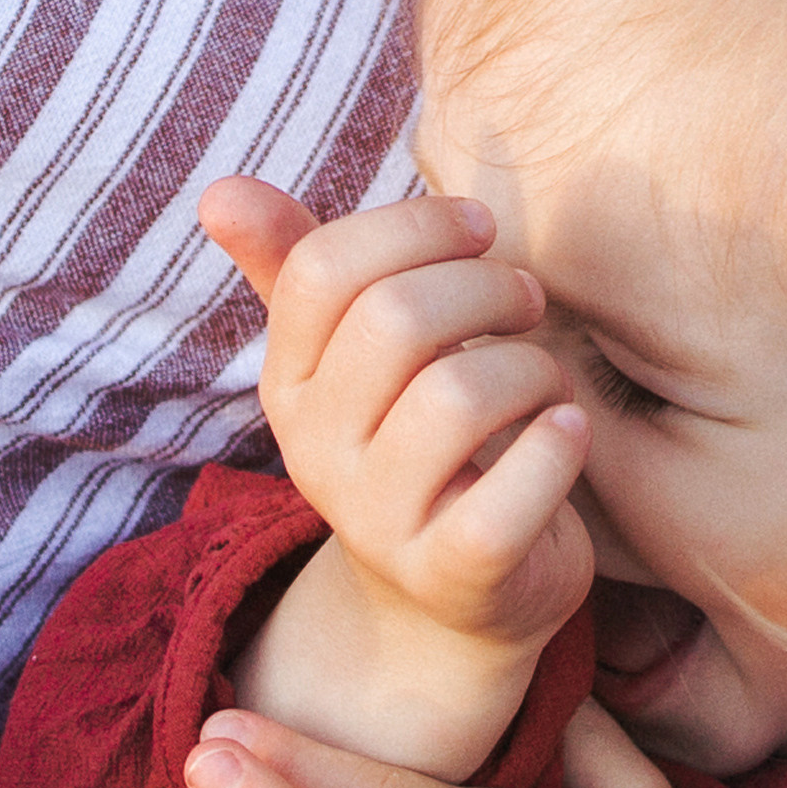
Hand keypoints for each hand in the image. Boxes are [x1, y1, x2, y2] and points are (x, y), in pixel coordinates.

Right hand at [199, 175, 593, 775]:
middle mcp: (317, 454)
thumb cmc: (420, 440)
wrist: (456, 598)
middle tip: (527, 302)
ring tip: (546, 380)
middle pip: (397, 320)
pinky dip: (556, 449)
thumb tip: (218, 189)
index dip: (417, 227)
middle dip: (486, 288)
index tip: (480, 230)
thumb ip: (294, 266)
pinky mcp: (453, 575)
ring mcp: (379, 522)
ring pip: (459, 397)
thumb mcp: (353, 356)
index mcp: (289, 383)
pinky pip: (505, 499)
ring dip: (532, 368)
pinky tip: (569, 433)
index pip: (324, 269)